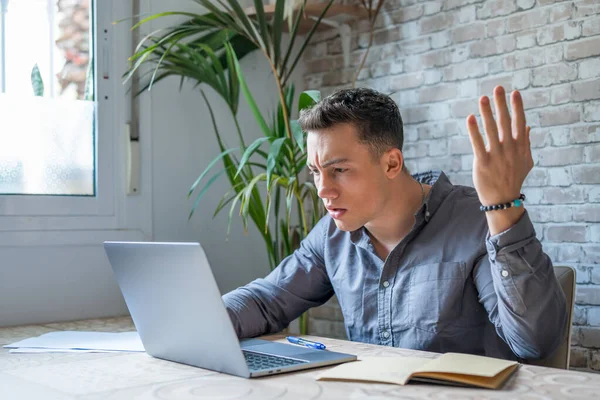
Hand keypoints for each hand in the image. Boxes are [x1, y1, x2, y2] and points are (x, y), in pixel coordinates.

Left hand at [466, 86, 533, 206]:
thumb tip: (526, 126)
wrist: (503, 199)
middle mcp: (509, 148)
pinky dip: (474, 130)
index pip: (519, 122)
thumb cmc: (514, 178)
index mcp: (520, 146)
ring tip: (483, 98)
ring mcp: (496, 155)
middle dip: (501, 104)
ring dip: (487, 112)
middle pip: (505, 121)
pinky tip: (470, 118)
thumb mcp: (526, 161)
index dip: (517, 106)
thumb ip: (525, 143)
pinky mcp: (483, 162)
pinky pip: (478, 143)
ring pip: (491, 129)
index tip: (514, 92)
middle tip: (497, 88)